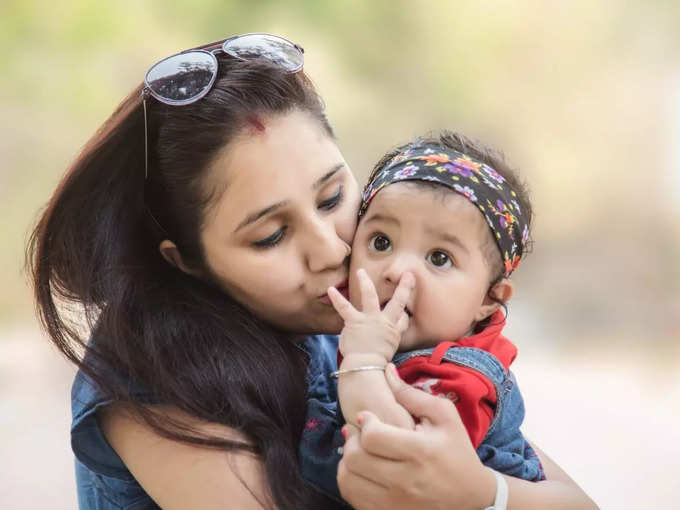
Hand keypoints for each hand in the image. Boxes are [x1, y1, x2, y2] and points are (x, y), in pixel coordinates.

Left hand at [328, 269, 413, 361]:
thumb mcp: (393, 346)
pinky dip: (337, 298)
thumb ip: (397, 330)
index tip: (406, 300)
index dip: (405, 312)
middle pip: (398, 302)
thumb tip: (404, 317)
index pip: (403, 317)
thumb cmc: (376, 359)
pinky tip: (331, 290)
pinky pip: (344, 307)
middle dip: (404, 287)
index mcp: (393, 330)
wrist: (364, 366)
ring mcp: (369, 320)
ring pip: (370, 296)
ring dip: (365, 282)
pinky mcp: (354, 322)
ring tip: (361, 272)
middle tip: (408, 274)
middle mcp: (384, 322)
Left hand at [337, 363, 495, 509]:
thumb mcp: (444, 416)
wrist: (472, 498)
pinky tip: (363, 471)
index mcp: (420, 452)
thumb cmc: (457, 452)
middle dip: (352, 440)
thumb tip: (387, 370)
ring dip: (347, 461)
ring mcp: (394, 503)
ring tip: (359, 451)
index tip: (368, 418)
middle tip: (360, 434)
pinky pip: (352, 498)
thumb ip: (412, 394)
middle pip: (354, 458)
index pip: (372, 436)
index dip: (364, 422)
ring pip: (347, 480)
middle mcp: (405, 480)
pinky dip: (351, 481)